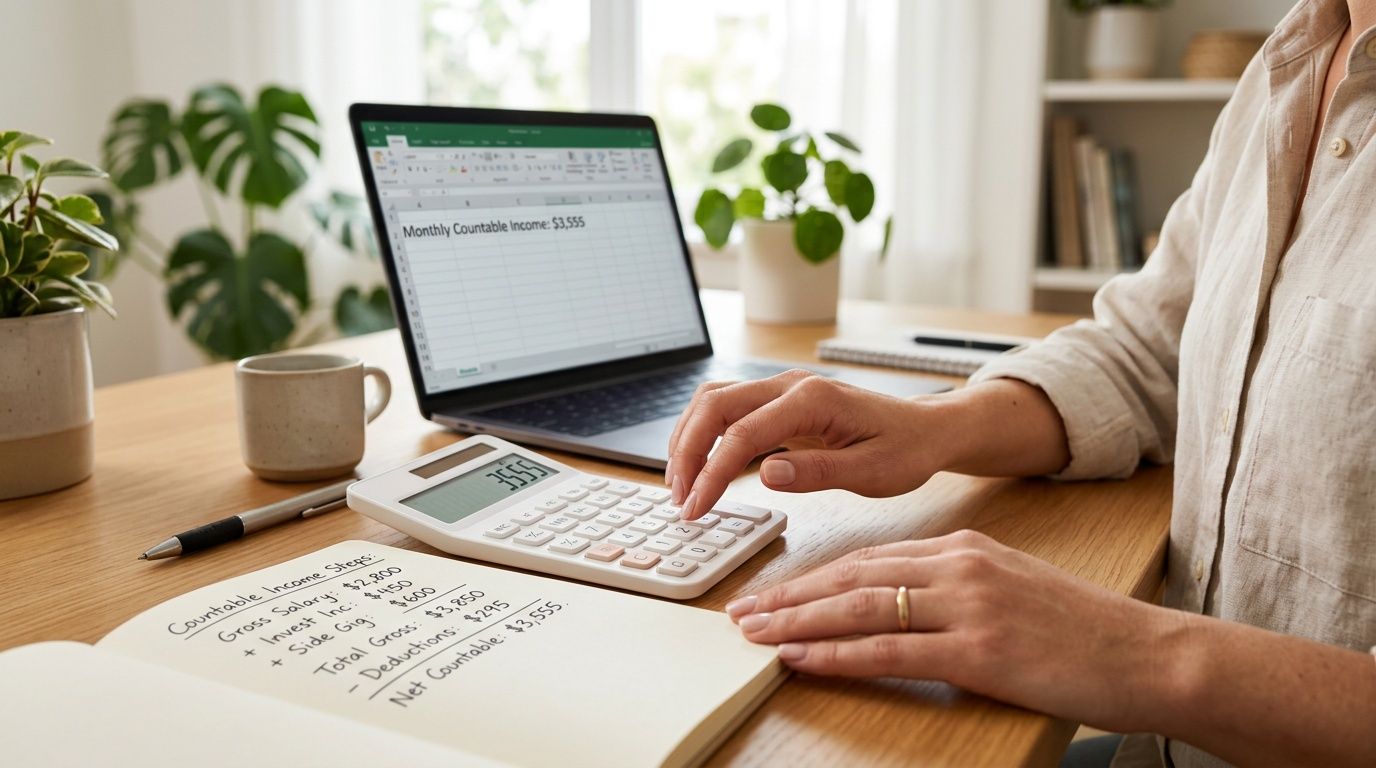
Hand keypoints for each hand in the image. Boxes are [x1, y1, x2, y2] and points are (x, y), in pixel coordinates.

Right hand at [666, 369, 954, 519]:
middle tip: (679, 498)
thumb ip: (817, 472)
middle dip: (687, 452)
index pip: (742, 434)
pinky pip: (728, 408)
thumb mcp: (872, 472)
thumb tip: (765, 474)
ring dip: (690, 439)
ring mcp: (783, 389)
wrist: (927, 429)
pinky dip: (705, 434)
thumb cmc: (906, 450)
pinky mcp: (780, 402)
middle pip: (714, 405)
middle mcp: (791, 385)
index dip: (712, 474)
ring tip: (682, 485)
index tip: (696, 509)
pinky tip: (700, 465)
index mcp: (813, 400)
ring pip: (714, 401)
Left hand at [725, 530, 1175, 732]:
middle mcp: (959, 566)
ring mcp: (969, 606)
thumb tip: (898, 608)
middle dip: (791, 597)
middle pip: (852, 577)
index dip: (814, 578)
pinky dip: (839, 656)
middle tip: (743, 612)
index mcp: (964, 547)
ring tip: (756, 636)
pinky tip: (803, 659)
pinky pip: (891, 651)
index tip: (775, 593)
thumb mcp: (1012, 587)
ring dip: (800, 623)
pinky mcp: (980, 651)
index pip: (868, 558)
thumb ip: (956, 589)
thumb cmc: (1084, 631)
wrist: (1149, 655)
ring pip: (861, 608)